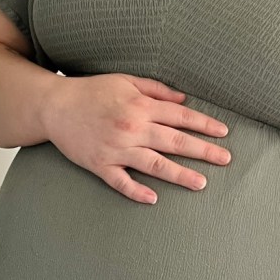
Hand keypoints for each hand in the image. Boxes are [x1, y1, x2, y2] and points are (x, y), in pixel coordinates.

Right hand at [43, 73, 229, 203]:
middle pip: (175, 141)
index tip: (223, 133)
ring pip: (155, 164)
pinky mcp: (100, 165)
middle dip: (203, 151)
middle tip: (225, 159)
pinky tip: (154, 199)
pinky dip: (136, 191)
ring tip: (201, 183)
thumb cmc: (92, 91)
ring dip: (180, 174)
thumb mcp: (126, 80)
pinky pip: (121, 182)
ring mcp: (116, 149)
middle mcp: (132, 128)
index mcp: (140, 105)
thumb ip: (156, 89)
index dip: (205, 124)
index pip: (180, 117)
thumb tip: (184, 100)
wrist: (54, 106)